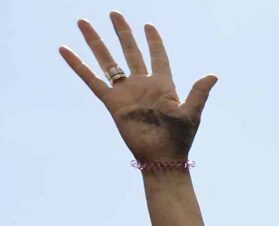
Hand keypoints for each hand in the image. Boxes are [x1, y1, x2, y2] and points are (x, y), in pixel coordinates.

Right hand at [60, 12, 216, 161]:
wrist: (162, 157)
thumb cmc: (180, 138)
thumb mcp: (191, 112)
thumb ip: (199, 92)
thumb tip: (213, 75)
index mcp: (163, 85)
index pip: (158, 57)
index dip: (154, 42)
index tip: (148, 26)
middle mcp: (142, 85)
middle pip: (130, 52)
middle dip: (123, 33)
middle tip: (114, 13)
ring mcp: (126, 93)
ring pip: (108, 62)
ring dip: (96, 42)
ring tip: (84, 23)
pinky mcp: (112, 103)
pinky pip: (92, 80)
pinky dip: (78, 65)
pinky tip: (65, 50)